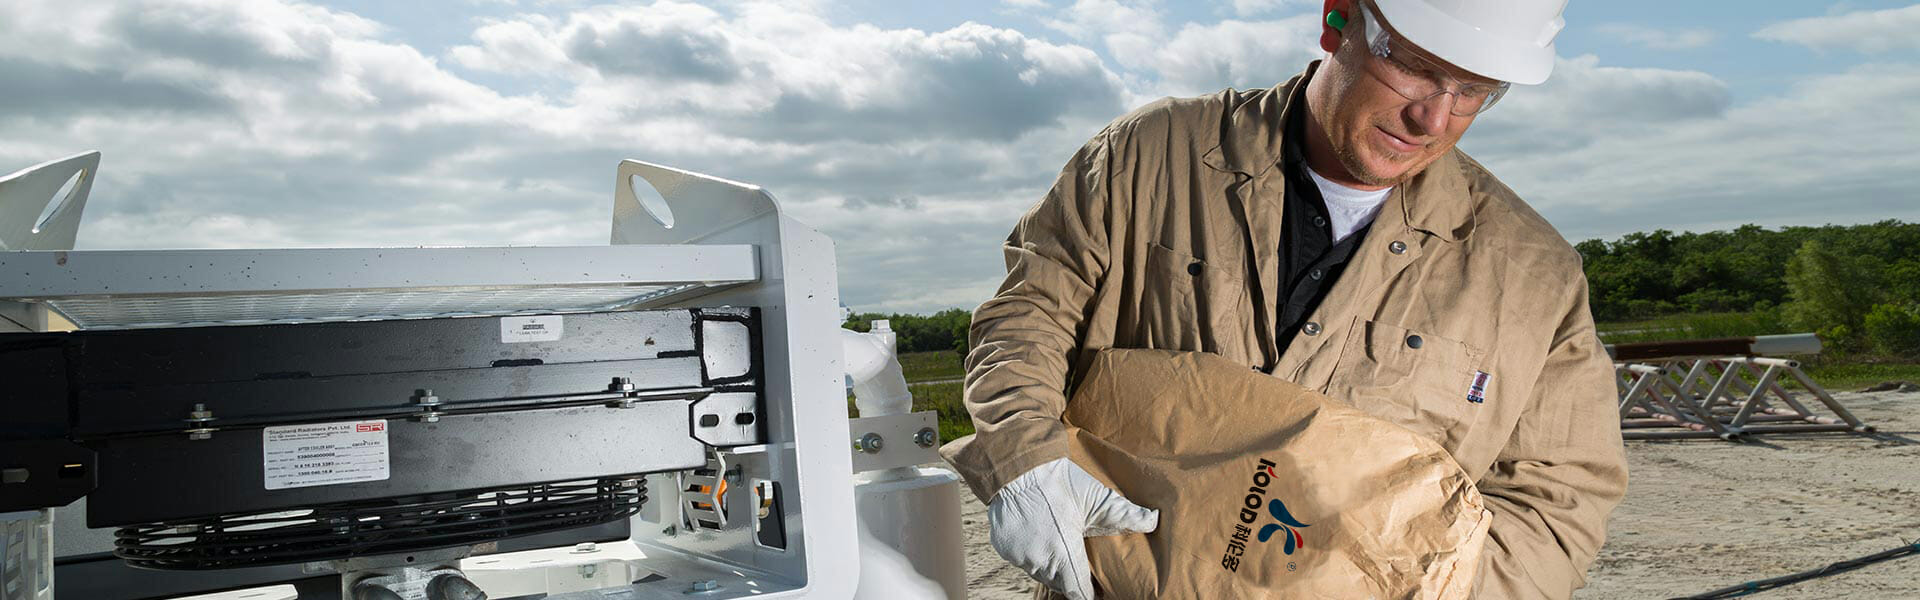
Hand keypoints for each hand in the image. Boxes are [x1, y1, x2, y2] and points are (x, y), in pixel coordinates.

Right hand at [987, 458, 1159, 599]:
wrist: (1018, 466)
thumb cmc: (1059, 482)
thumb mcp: (1096, 498)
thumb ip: (1125, 514)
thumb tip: (1153, 520)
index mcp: (1063, 554)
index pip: (1078, 592)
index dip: (1090, 593)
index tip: (1099, 589)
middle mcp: (1038, 560)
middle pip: (1060, 582)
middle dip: (1072, 575)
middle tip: (1082, 560)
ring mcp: (1018, 555)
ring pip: (1040, 572)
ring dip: (1052, 564)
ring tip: (1063, 546)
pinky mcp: (1004, 547)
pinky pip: (1022, 559)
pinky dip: (1032, 552)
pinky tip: (1041, 536)